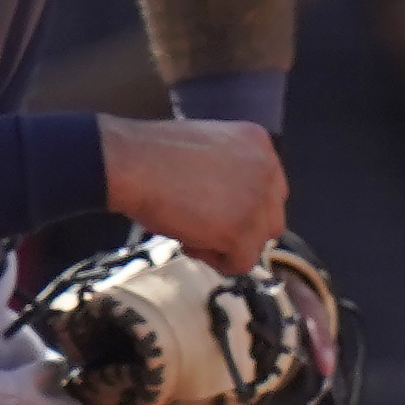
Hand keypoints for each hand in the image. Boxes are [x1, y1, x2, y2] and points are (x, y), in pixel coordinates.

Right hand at [99, 115, 289, 273]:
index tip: (213, 210)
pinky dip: (219, 262)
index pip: (269, 188)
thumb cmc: (153, 156)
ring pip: (259, 241)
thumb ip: (232, 172)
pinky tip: (191, 243)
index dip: (242, 206)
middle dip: (241, 228)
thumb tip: (234, 206)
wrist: (133, 163)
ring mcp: (259, 199)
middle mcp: (267, 168)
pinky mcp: (243, 228)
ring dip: (228, 245)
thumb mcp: (208, 151)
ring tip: (192, 234)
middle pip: (271, 216)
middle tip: (203, 227)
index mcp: (258, 143)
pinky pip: (244, 261)